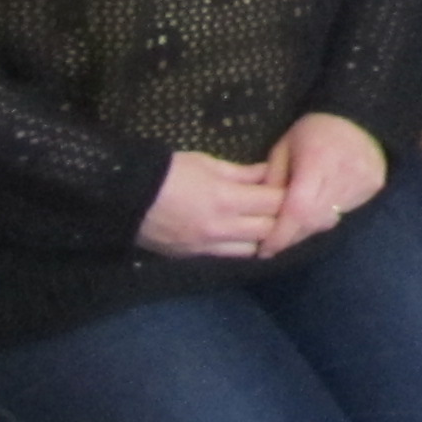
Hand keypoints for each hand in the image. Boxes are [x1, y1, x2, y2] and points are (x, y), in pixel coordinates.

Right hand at [139, 151, 289, 258]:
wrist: (126, 196)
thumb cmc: (168, 172)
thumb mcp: (207, 163)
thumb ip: (242, 173)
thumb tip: (270, 172)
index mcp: (226, 199)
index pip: (274, 203)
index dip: (289, 196)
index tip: (295, 189)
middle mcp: (222, 227)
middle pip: (269, 230)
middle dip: (281, 219)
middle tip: (286, 208)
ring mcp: (208, 246)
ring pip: (253, 250)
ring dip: (263, 238)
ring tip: (266, 224)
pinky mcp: (195, 257)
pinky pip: (230, 257)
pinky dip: (242, 248)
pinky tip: (245, 238)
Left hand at [259, 113, 387, 252]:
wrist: (359, 118)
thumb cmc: (315, 131)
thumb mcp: (284, 147)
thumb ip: (272, 179)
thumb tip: (261, 214)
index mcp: (317, 160)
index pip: (298, 208)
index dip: (281, 233)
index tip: (264, 249)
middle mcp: (343, 175)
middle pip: (313, 220)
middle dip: (291, 236)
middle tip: (274, 243)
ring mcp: (362, 183)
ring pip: (329, 221)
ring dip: (307, 228)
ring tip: (292, 228)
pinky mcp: (374, 188)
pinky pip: (344, 213)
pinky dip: (325, 218)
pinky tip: (315, 212)